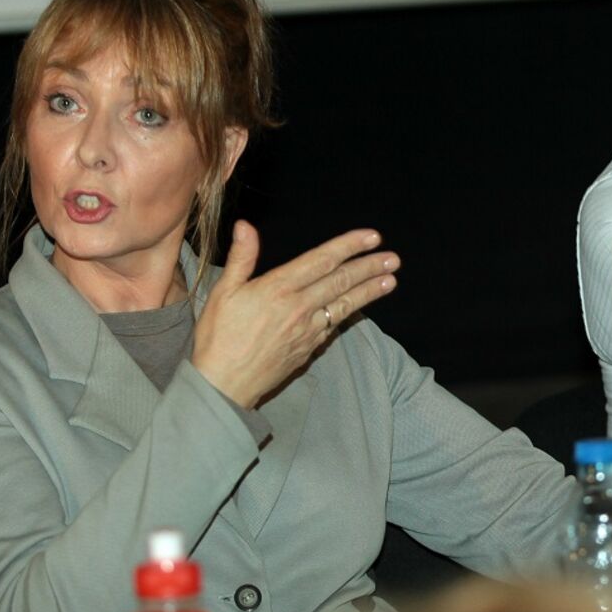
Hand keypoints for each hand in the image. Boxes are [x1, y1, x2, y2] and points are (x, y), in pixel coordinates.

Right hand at [192, 220, 399, 407]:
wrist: (223, 385)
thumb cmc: (217, 338)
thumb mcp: (222, 292)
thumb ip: (241, 258)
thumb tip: (246, 226)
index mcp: (278, 288)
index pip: (322, 260)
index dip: (349, 246)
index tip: (372, 237)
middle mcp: (299, 307)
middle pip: (342, 281)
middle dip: (370, 267)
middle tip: (394, 258)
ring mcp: (308, 330)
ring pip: (345, 304)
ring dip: (370, 291)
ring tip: (391, 280)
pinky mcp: (309, 347)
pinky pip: (335, 325)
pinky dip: (351, 312)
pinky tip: (361, 305)